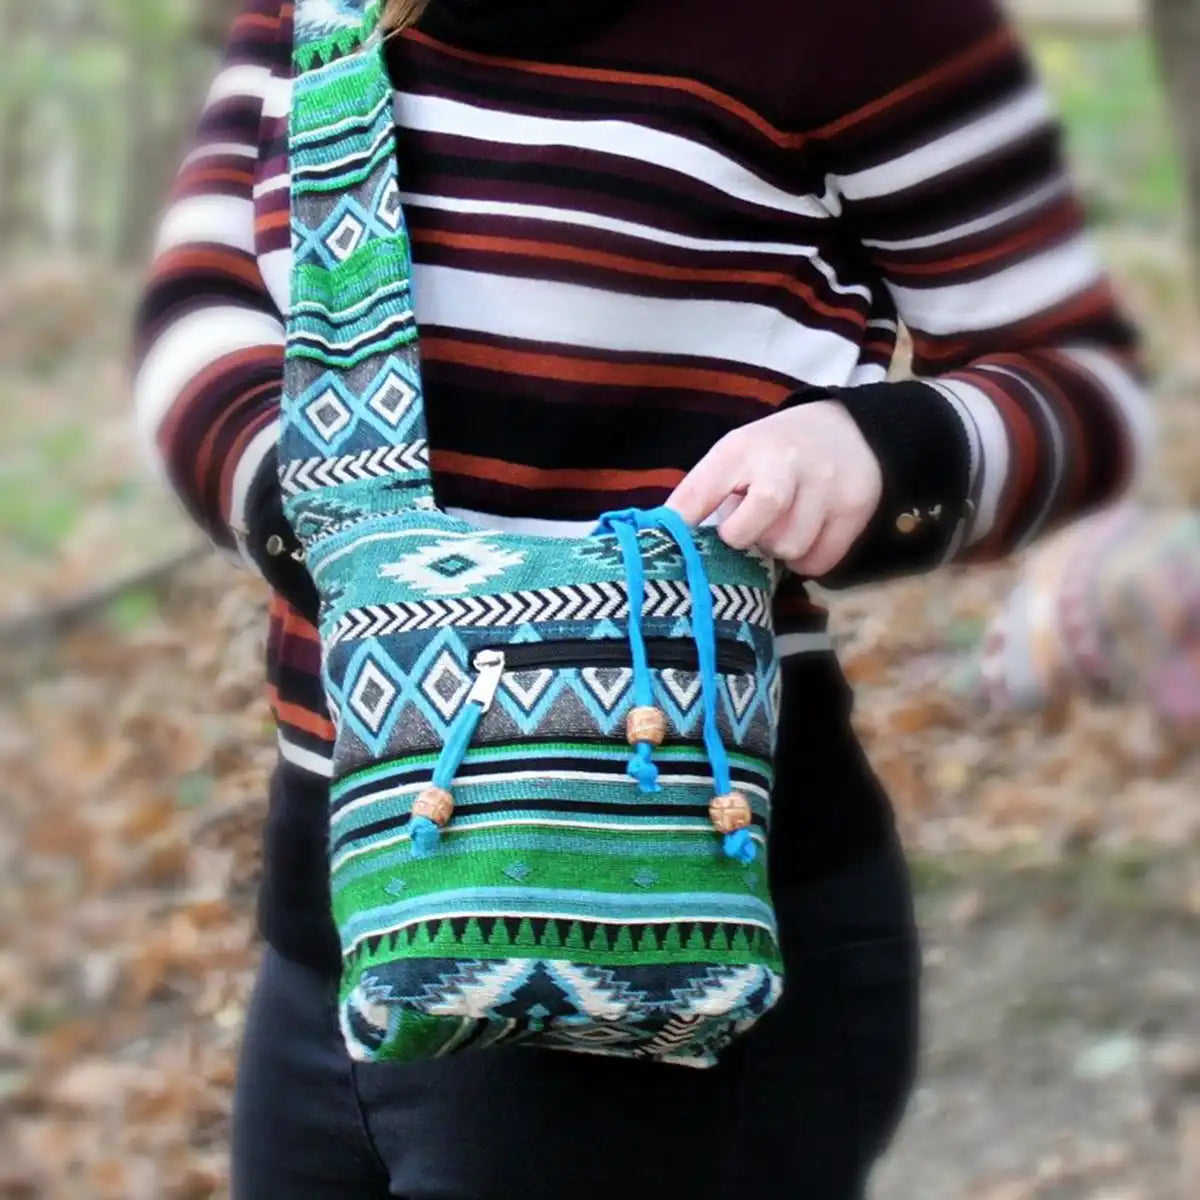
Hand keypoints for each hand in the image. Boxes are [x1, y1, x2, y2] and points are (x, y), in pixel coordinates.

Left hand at [667, 400, 882, 575]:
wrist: (848, 430)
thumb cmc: (775, 454)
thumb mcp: (736, 456)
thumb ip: (703, 493)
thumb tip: (669, 538)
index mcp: (742, 448)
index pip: (702, 490)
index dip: (683, 522)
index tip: (673, 540)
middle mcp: (784, 462)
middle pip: (752, 526)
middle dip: (743, 537)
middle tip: (747, 530)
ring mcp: (824, 485)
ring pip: (788, 548)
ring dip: (778, 549)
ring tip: (781, 527)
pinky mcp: (854, 508)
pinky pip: (820, 561)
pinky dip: (806, 560)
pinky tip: (806, 537)